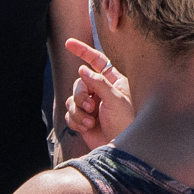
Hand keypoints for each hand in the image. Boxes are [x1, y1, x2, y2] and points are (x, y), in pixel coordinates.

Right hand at [61, 37, 130, 151]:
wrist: (120, 150)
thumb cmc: (125, 124)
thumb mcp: (116, 100)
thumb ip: (99, 83)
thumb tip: (82, 68)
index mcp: (113, 82)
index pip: (97, 61)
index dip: (83, 51)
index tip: (68, 43)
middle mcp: (100, 91)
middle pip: (79, 82)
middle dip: (81, 95)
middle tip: (90, 107)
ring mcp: (91, 105)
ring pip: (71, 98)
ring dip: (78, 111)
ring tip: (90, 121)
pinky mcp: (83, 119)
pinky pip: (69, 113)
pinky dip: (75, 120)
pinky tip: (86, 128)